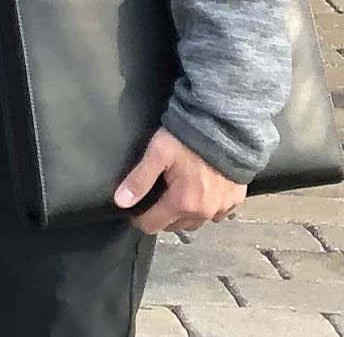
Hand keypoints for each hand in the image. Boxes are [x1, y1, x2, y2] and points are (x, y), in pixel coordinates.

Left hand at [115, 128, 246, 233]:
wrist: (227, 129)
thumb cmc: (189, 140)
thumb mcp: (157, 154)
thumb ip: (139, 180)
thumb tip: (121, 202)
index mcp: (182, 204)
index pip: (152, 226)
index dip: (139, 218)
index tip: (135, 207)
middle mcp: (203, 212)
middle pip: (174, 226)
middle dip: (161, 215)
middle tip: (157, 195)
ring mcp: (222, 208)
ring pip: (195, 222)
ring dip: (184, 214)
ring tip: (176, 195)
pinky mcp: (235, 200)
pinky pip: (216, 214)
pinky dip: (206, 208)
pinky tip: (200, 192)